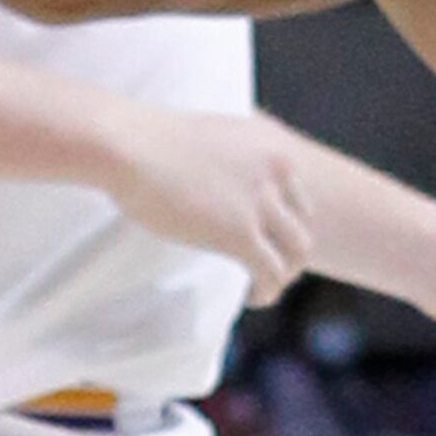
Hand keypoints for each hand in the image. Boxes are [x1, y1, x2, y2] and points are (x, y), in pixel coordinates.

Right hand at [98, 107, 314, 306]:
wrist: (132, 145)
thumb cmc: (152, 140)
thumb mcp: (213, 137)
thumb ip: (232, 157)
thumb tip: (221, 177)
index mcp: (272, 145)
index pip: (298, 194)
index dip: (284, 222)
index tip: (263, 239)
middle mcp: (278, 170)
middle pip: (303, 223)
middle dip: (287, 251)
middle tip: (265, 267)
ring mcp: (261, 202)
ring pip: (297, 252)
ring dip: (282, 275)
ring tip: (261, 287)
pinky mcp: (240, 232)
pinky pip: (271, 271)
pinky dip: (267, 290)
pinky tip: (252, 297)